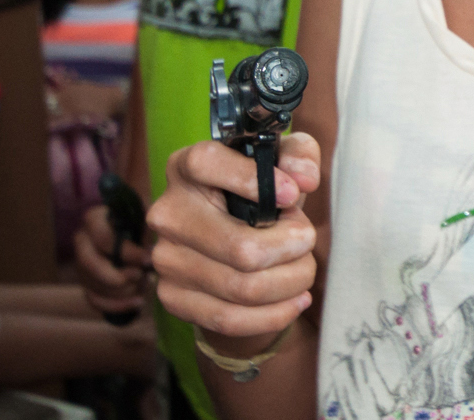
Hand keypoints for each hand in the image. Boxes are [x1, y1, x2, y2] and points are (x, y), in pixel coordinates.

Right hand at [76, 202, 151, 316]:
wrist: (137, 233)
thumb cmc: (144, 222)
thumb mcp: (146, 217)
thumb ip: (148, 226)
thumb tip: (151, 250)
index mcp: (95, 219)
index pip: (103, 239)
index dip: (126, 253)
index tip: (148, 260)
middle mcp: (82, 241)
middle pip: (89, 265)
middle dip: (116, 276)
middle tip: (140, 276)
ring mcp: (82, 262)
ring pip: (91, 285)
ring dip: (120, 292)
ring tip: (143, 285)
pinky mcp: (86, 281)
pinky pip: (94, 300)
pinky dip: (117, 305)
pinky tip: (138, 302)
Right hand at [149, 134, 320, 346]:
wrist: (231, 242)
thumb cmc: (259, 195)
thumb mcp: (281, 164)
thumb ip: (298, 155)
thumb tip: (303, 178)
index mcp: (186, 168)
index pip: (207, 163)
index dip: (252, 179)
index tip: (292, 195)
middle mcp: (169, 213)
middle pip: (241, 248)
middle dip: (293, 248)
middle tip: (307, 240)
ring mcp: (166, 259)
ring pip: (243, 288)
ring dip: (290, 281)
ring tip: (304, 269)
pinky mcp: (172, 297)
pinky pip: (229, 318)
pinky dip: (274, 314)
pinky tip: (295, 299)